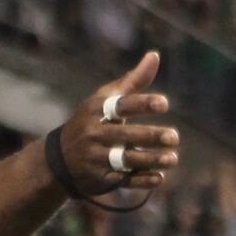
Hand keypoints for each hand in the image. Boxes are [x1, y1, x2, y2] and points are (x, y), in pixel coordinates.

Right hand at [51, 52, 178, 207]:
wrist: (60, 159)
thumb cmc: (92, 121)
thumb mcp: (105, 99)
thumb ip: (133, 80)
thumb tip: (155, 55)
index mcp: (96, 110)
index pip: (120, 105)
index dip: (142, 104)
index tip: (165, 103)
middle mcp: (94, 134)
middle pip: (125, 136)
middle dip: (151, 136)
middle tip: (174, 137)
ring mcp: (96, 158)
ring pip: (126, 160)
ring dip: (151, 160)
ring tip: (173, 158)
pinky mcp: (100, 178)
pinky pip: (124, 180)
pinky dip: (142, 180)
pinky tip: (160, 176)